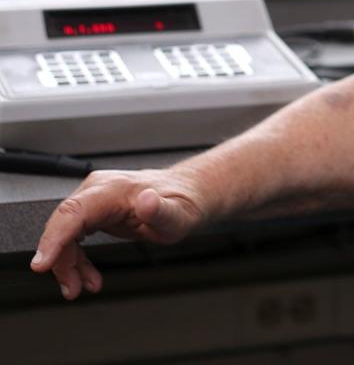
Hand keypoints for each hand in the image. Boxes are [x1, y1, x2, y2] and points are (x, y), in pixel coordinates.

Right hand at [30, 168, 209, 299]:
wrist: (187, 195)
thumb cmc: (183, 203)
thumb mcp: (179, 214)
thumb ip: (161, 210)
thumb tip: (146, 201)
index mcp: (115, 188)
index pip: (74, 212)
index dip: (54, 238)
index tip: (42, 264)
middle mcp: (99, 189)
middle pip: (64, 225)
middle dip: (61, 261)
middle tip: (72, 288)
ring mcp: (94, 199)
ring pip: (65, 234)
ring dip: (68, 265)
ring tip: (81, 286)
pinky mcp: (94, 210)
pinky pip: (73, 236)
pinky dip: (76, 260)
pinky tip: (87, 276)